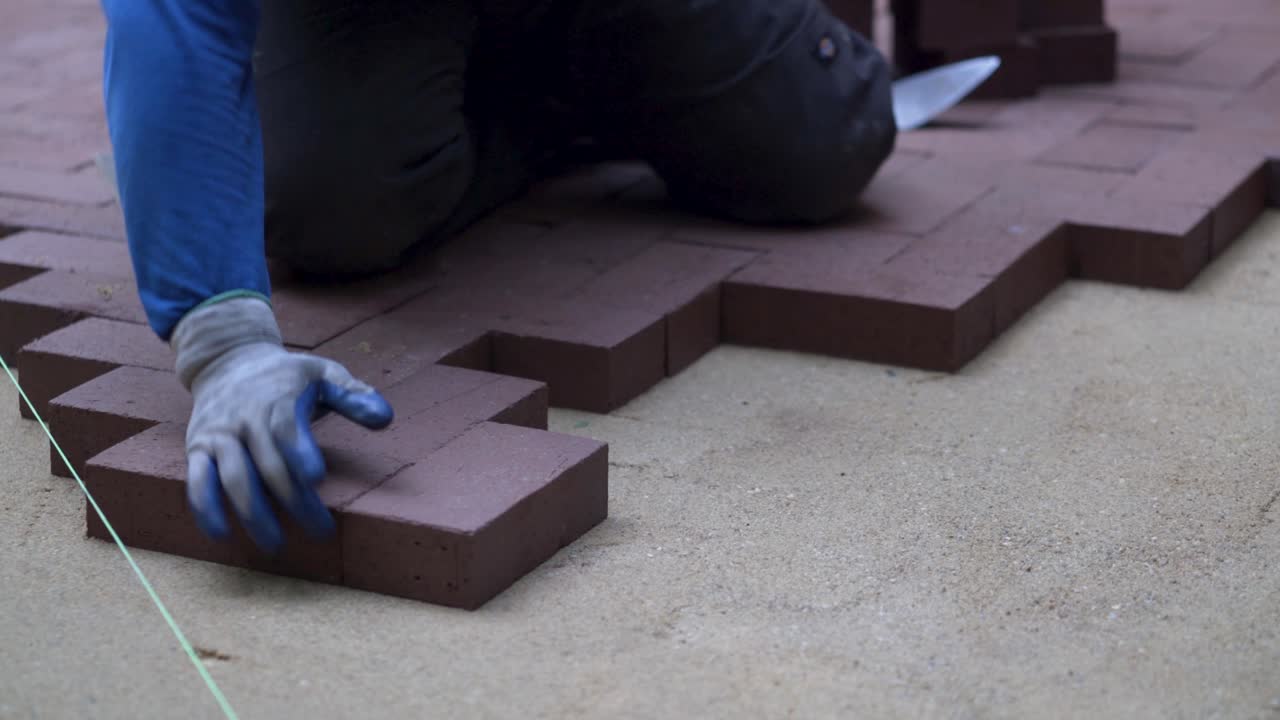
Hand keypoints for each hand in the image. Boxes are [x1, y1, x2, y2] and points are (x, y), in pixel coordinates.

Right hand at [171, 296, 392, 551]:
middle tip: (320, 531)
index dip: (300, 452)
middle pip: (267, 463)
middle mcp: (245, 418)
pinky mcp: (199, 448)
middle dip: (292, 500)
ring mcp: (219, 435)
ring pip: (233, 477)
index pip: (287, 428)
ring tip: (275, 544)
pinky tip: (222, 534)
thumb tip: (385, 418)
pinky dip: (205, 508)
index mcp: (278, 399)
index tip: (316, 478)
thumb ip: (353, 395)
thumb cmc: (287, 376)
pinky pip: (197, 481)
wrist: (227, 360)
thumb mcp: (322, 373)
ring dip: (253, 513)